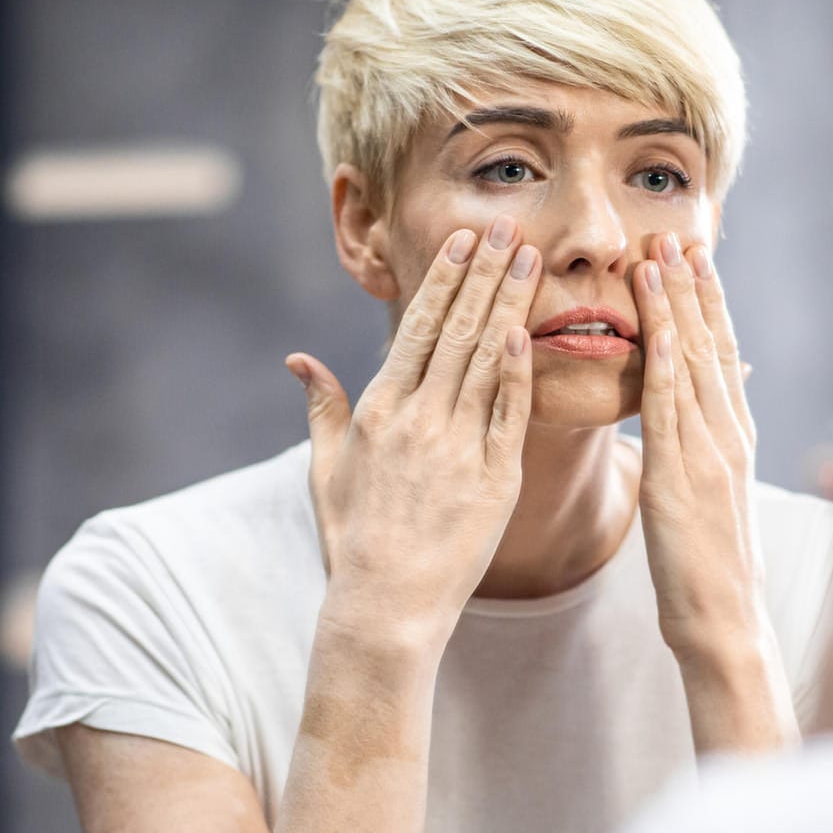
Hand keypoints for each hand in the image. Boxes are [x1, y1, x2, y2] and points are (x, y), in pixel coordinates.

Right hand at [287, 217, 539, 652]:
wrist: (387, 606)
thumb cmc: (354, 540)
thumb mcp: (327, 470)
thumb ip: (322, 407)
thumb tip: (298, 359)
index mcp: (380, 411)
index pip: (418, 328)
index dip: (446, 279)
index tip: (467, 240)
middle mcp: (418, 420)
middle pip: (459, 330)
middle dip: (487, 273)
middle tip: (512, 227)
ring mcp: (457, 448)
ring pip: (487, 360)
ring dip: (510, 304)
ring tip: (533, 260)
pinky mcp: (494, 480)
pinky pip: (510, 415)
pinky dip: (519, 371)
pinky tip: (530, 331)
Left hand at [634, 232, 795, 749]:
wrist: (725, 622)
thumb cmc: (711, 570)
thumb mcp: (714, 500)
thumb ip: (712, 453)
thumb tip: (703, 426)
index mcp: (734, 438)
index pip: (722, 354)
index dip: (708, 302)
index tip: (694, 256)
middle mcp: (728, 433)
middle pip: (713, 343)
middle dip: (695, 285)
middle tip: (677, 231)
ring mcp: (710, 449)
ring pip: (694, 359)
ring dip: (678, 302)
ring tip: (662, 250)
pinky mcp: (683, 472)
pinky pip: (672, 403)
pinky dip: (666, 353)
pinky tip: (656, 318)